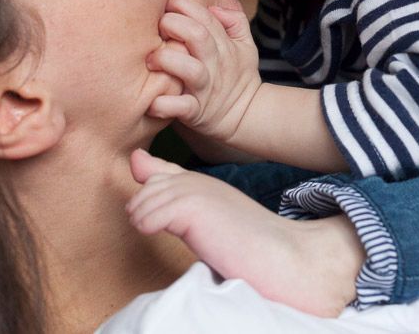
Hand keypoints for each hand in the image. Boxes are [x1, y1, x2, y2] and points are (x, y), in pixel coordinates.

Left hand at [127, 149, 360, 316]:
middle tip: (170, 236)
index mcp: (202, 183)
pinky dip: (151, 229)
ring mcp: (196, 191)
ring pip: (144, 202)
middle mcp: (198, 180)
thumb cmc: (248, 247)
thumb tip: (137, 161)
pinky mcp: (193, 207)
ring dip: (147, 224)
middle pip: (146, 189)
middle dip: (144, 214)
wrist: (282, 256)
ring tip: (172, 241)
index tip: (165, 222)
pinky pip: (150, 214)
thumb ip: (172, 194)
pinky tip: (171, 238)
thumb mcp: (206, 218)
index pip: (157, 176)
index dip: (151, 199)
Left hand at [145, 0, 261, 142]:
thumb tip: (214, 6)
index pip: (206, 17)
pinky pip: (181, 107)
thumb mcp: (246, 45)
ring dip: (166, 60)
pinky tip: (151, 101)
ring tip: (150, 61)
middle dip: (173, 25)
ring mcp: (205, 89)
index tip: (168, 4)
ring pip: (189, 69)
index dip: (184, 5)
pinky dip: (165, 105)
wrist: (245, 117)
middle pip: (197, 36)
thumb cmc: (237, 76)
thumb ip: (235, 20)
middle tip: (156, 28)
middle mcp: (214, 64)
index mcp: (224, 46)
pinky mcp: (197, 112)